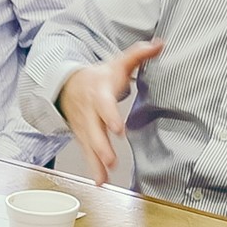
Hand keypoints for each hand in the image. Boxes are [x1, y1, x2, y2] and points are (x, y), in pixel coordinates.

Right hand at [56, 39, 161, 183]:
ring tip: (104, 177)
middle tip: (111, 160)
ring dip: (96, 162)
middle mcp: (90, 112)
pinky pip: (87, 154)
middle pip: (93, 131)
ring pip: (89, 146)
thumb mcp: (117, 63)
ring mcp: (84, 127)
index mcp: (99, 93)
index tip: (118, 129)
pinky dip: (92, 169)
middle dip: (101, 146)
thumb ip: (138, 54)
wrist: (67, 85)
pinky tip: (100, 182)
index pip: (104, 105)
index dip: (109, 116)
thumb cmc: (98, 76)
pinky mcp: (83, 137)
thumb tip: (160, 44)